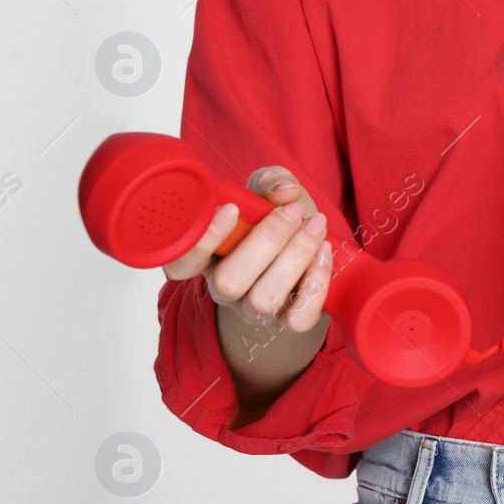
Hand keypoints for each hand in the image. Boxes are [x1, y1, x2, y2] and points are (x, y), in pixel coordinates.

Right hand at [163, 166, 334, 333]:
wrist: (306, 258)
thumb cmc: (279, 224)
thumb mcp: (269, 194)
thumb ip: (271, 181)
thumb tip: (284, 190)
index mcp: (207, 256)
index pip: (180, 264)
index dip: (201, 241)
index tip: (232, 209)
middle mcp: (225, 288)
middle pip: (228, 282)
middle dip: (267, 240)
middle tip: (294, 210)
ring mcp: (255, 310)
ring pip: (263, 300)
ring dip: (295, 257)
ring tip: (316, 226)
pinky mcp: (288, 322)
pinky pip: (297, 318)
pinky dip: (315, 285)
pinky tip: (323, 255)